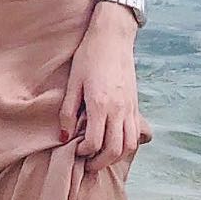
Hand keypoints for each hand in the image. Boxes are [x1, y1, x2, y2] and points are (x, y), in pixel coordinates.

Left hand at [58, 3, 151, 173]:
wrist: (113, 37)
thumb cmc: (90, 55)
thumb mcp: (74, 81)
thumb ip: (68, 110)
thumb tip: (64, 136)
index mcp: (100, 104)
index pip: (95, 142)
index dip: (83, 152)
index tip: (75, 149)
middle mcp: (118, 109)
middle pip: (115, 150)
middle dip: (100, 162)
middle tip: (87, 162)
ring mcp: (130, 107)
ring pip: (129, 145)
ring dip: (116, 156)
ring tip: (101, 155)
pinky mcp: (135, 104)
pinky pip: (136, 133)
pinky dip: (127, 144)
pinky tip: (114, 141)